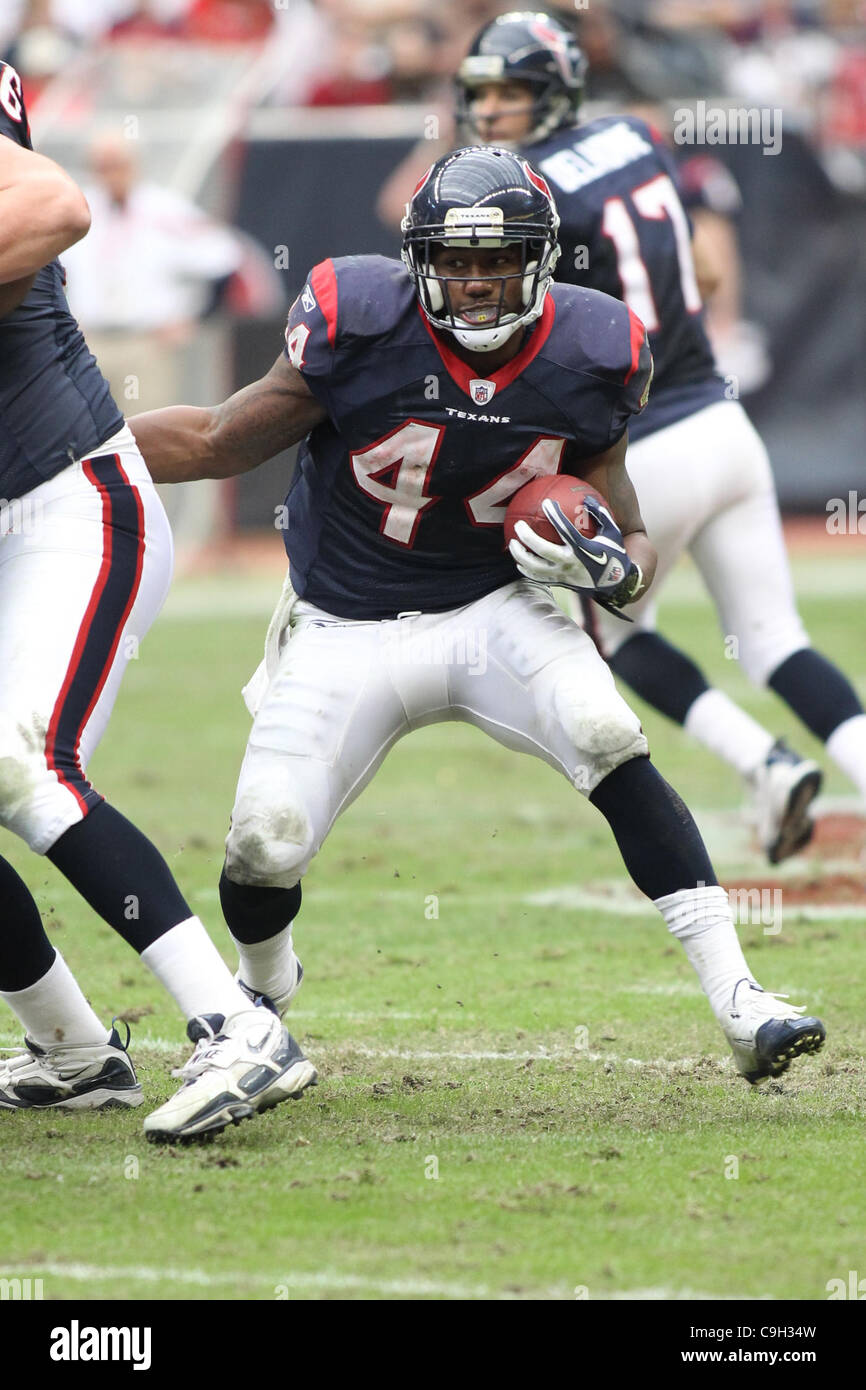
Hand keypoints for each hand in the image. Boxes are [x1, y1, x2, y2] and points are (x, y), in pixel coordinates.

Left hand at [508, 494, 640, 618]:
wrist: (616, 585)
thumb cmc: (614, 554)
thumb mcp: (612, 533)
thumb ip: (600, 514)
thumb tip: (587, 498)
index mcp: (583, 549)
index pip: (565, 530)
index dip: (554, 515)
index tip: (546, 502)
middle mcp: (570, 563)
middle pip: (542, 550)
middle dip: (528, 537)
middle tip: (518, 525)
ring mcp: (563, 575)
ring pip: (535, 567)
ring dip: (520, 556)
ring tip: (512, 544)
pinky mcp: (559, 583)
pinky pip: (538, 578)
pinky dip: (527, 570)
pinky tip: (519, 562)